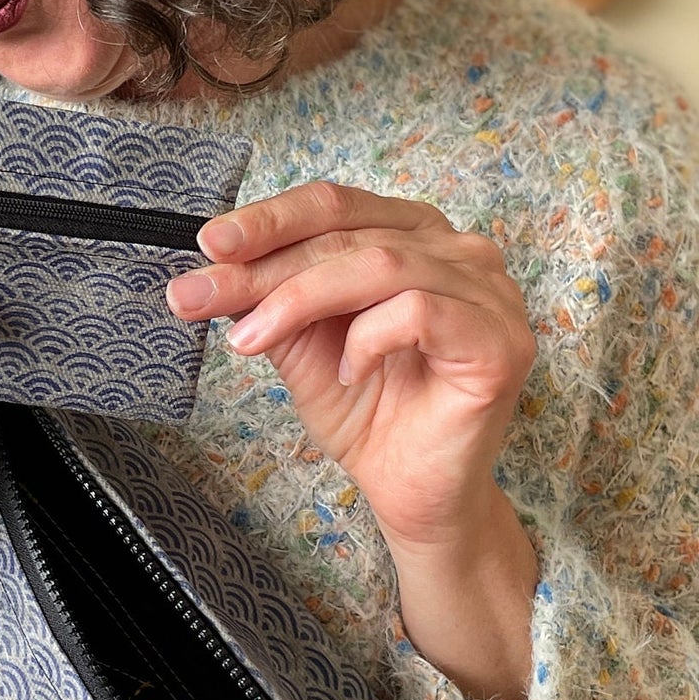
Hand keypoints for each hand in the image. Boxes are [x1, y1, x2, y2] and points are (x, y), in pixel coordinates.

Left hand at [166, 182, 538, 699]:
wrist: (410, 494)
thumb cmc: (367, 414)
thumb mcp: (301, 343)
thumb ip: (270, 297)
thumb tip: (212, 264)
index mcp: (414, 235)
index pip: (334, 204)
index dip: (268, 218)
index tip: (208, 244)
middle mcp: (459, 250)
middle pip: (347, 234)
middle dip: (264, 267)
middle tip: (199, 295)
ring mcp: (488, 292)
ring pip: (379, 264)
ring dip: (300, 299)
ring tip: (253, 340)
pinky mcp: (499, 339)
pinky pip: (418, 310)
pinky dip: (366, 338)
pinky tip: (346, 372)